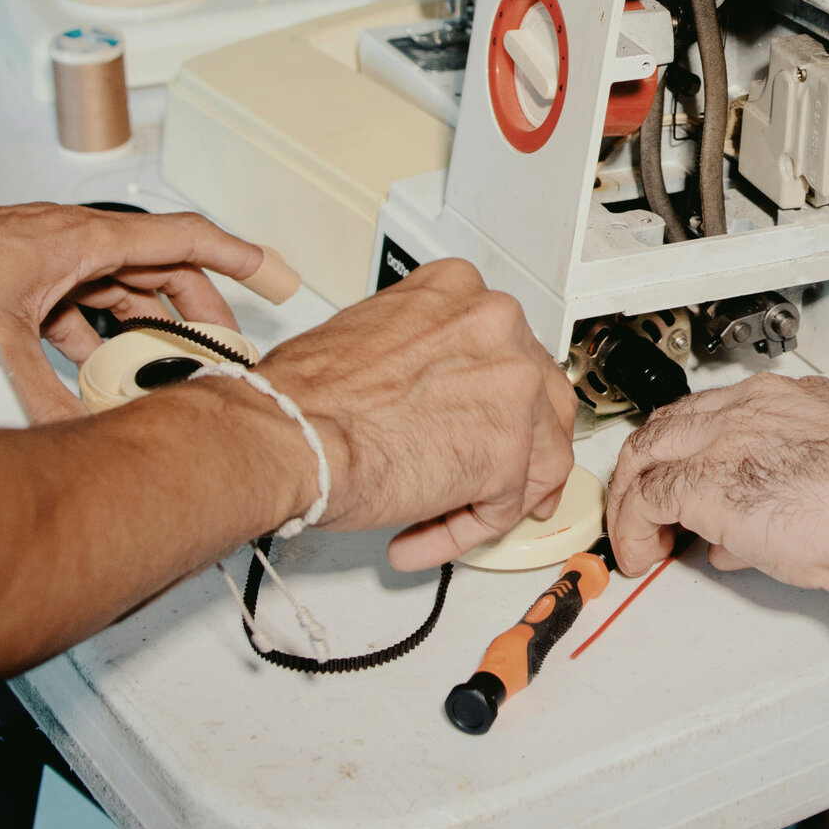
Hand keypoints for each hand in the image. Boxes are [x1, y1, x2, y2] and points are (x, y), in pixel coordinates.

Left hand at [0, 205, 264, 421]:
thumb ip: (49, 408)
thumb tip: (89, 453)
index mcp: (79, 241)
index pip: (183, 238)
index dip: (237, 256)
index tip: (274, 274)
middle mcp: (65, 244)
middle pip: (157, 268)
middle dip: (197, 309)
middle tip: (222, 347)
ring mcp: (39, 260)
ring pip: (116, 286)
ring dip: (144, 326)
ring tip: (163, 367)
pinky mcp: (14, 282)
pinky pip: (76, 304)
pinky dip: (95, 336)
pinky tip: (89, 373)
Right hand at [254, 259, 575, 569]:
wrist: (288, 432)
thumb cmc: (307, 395)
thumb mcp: (375, 332)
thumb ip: (425, 351)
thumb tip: (439, 389)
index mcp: (462, 290)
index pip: (508, 348)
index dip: (499, 397)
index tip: (485, 421)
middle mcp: (497, 325)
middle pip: (540, 394)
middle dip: (521, 444)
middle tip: (496, 478)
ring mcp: (511, 385)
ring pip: (540, 450)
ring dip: (499, 494)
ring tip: (455, 518)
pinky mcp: (507, 450)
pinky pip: (504, 503)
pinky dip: (468, 530)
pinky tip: (424, 538)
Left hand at [606, 374, 828, 610]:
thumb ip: (790, 489)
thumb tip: (758, 525)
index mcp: (789, 399)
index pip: (715, 413)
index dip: (691, 450)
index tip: (687, 479)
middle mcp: (751, 408)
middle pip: (671, 425)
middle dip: (650, 467)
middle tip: (645, 507)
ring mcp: (725, 440)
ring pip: (648, 452)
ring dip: (635, 497)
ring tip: (637, 535)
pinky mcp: (705, 482)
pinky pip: (646, 499)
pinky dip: (634, 528)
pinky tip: (642, 553)